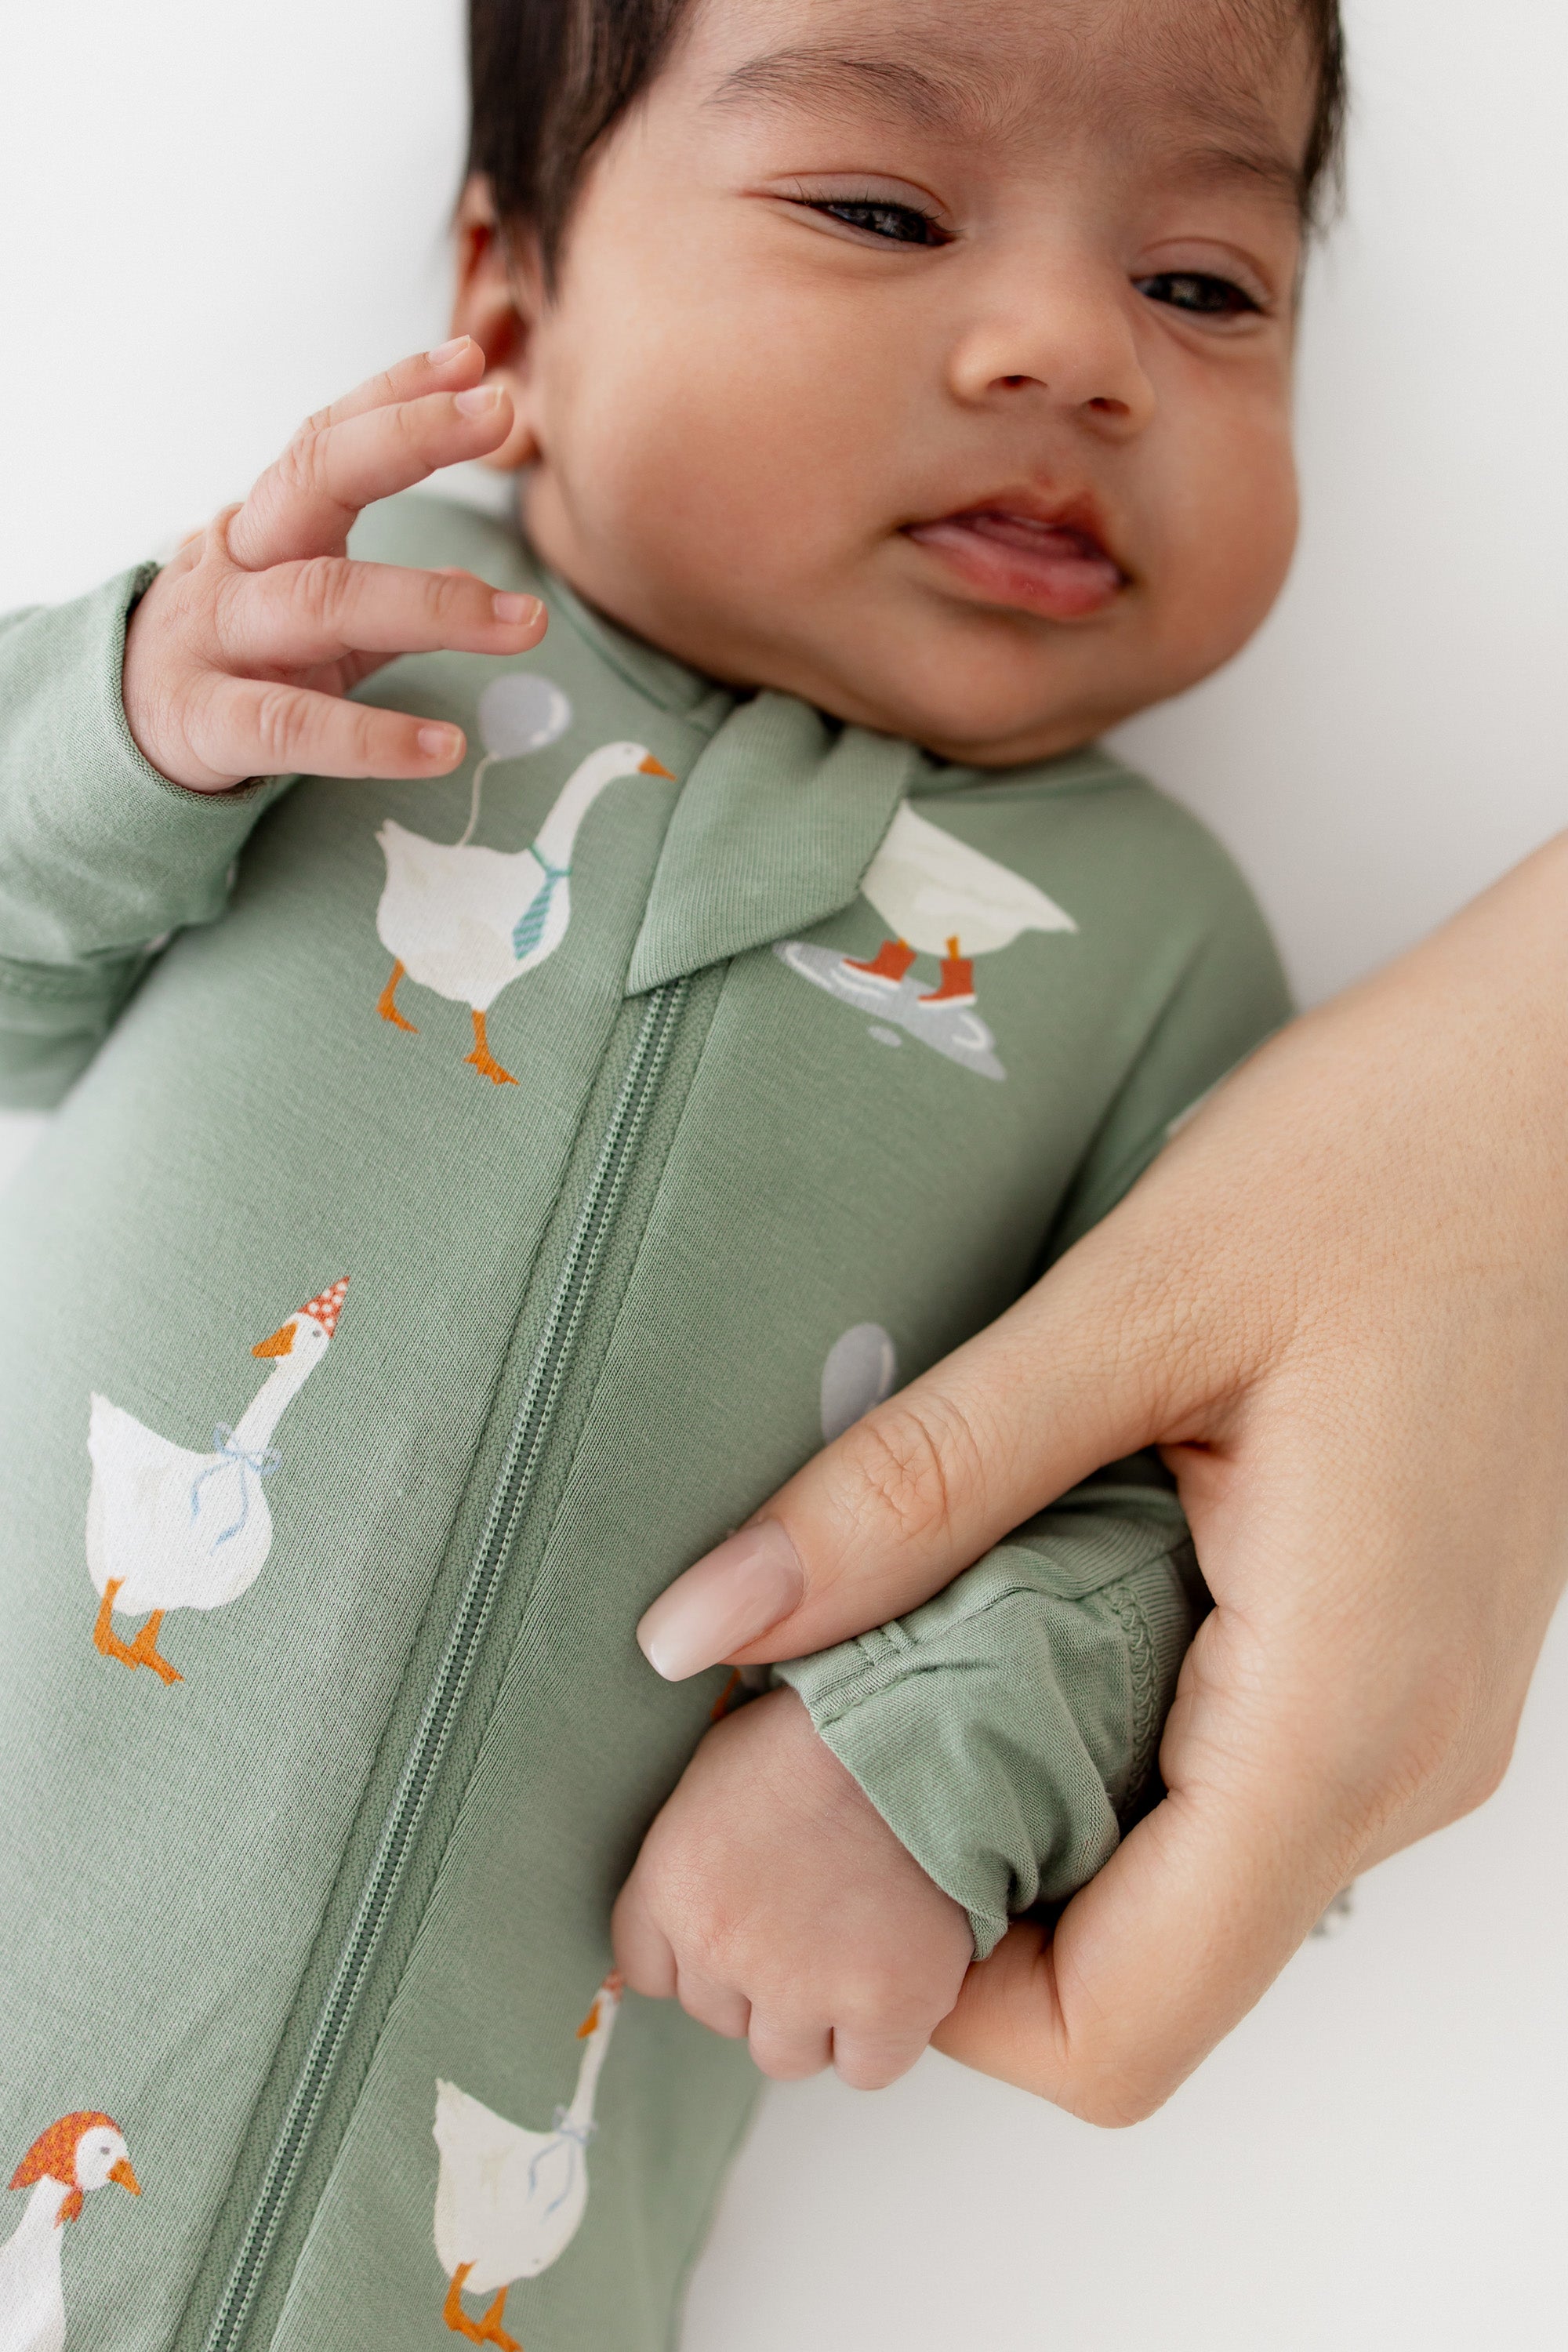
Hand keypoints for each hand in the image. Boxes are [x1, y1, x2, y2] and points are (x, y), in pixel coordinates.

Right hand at [121, 339, 544, 791]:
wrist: (121, 734)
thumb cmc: (234, 661)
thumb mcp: (307, 614)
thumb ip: (389, 599)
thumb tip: (478, 583)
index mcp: (266, 528)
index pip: (326, 440)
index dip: (395, 395)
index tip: (472, 362)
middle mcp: (237, 564)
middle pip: (314, 479)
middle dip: (408, 438)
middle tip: (500, 411)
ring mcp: (217, 639)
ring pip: (321, 602)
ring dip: (433, 608)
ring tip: (527, 622)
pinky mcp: (211, 723)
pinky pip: (296, 728)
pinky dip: (374, 740)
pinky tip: (444, 748)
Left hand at [612, 1688, 971, 2088]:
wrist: (920, 1726)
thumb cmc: (821, 1732)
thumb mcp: (717, 1769)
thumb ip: (692, 1851)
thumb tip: (701, 1893)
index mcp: (671, 1885)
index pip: (648, 1971)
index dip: (696, 1953)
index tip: (735, 1927)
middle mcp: (721, 1947)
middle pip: (719, 2015)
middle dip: (759, 1979)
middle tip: (810, 1920)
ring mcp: (802, 1986)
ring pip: (786, 2054)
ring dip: (817, 2016)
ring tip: (856, 1944)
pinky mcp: (885, 2007)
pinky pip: (866, 2067)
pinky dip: (883, 2036)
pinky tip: (899, 1974)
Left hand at [636, 835, 1567, 2123]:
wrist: (1556, 1091)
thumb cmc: (1390, 1163)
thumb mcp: (1127, 1311)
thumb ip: (914, 1487)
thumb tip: (702, 1628)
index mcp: (1340, 1718)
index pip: (1123, 2029)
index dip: (933, 2002)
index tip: (800, 1869)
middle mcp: (1402, 1766)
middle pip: (1141, 1971)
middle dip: (953, 1891)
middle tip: (813, 1732)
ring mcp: (1416, 1725)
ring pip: (1183, 1879)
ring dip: (1024, 1797)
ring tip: (908, 1639)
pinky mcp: (1400, 1663)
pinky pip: (1231, 1779)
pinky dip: (1103, 1730)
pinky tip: (1028, 1590)